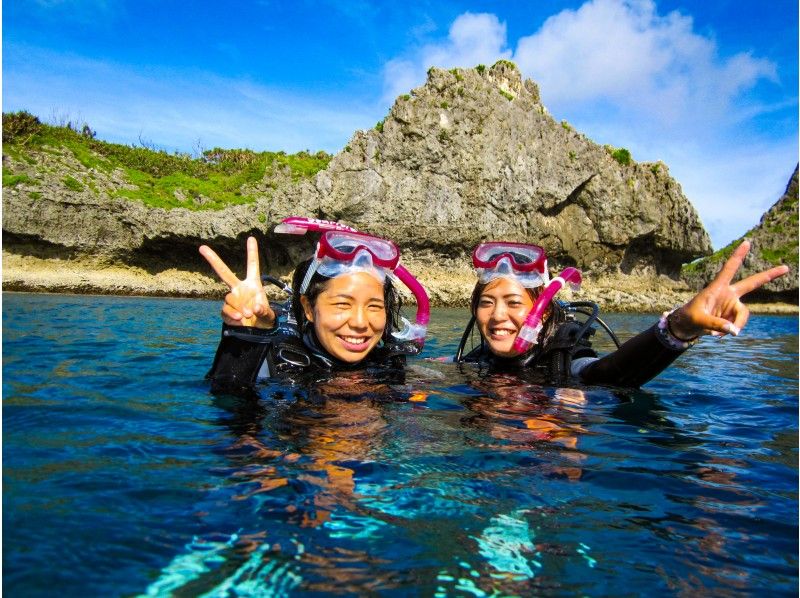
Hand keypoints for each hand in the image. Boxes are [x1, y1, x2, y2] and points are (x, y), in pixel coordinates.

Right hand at [199, 236, 275, 328]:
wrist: (257, 331)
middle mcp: (239, 289)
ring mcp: (232, 299)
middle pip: (224, 272)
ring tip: (248, 315)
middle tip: (202, 248)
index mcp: (253, 284)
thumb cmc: (263, 317)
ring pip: (228, 298)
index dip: (252, 252)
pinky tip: (240, 319)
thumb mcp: (269, 314)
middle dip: (213, 259)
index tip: (251, 238)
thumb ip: (264, 311)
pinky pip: (226, 310)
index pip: (252, 265)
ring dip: (238, 306)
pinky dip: (233, 315)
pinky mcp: (226, 311)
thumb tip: (253, 309)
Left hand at [669, 240, 789, 338]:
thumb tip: (734, 330)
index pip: (728, 269)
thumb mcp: (698, 321)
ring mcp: (732, 304)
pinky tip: (716, 334)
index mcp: (717, 287)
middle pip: (752, 283)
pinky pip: (737, 325)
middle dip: (769, 275)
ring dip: (735, 325)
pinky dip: (729, 331)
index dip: (737, 256)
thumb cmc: (689, 318)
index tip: (746, 242)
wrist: (688, 326)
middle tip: (786, 267)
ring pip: (743, 315)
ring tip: (716, 334)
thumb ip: (715, 324)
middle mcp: (728, 294)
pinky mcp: (734, 315)